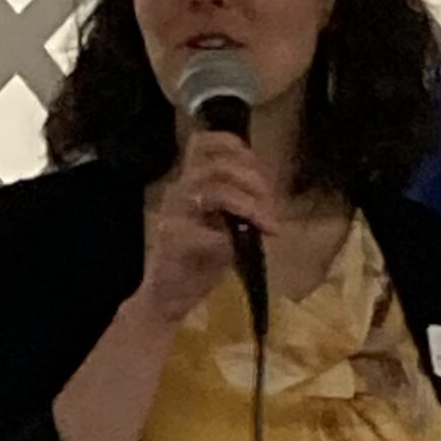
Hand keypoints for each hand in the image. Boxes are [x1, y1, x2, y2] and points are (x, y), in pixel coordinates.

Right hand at [137, 131, 278, 330]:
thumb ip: (240, 204)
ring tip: (266, 224)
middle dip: (254, 181)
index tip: (259, 168)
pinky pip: (210, 232)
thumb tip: (269, 193)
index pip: (204, 143)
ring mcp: (175, 215)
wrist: (169, 297)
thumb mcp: (225, 226)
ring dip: (249, 205)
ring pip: (216, 191)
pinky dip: (232, 238)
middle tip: (271, 206)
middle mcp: (180, 192)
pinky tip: (241, 249)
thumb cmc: (199, 261)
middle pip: (219, 165)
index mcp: (190, 183)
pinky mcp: (174, 240)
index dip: (234, 145)